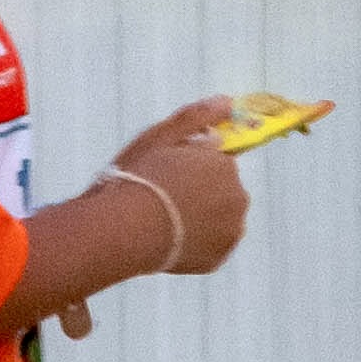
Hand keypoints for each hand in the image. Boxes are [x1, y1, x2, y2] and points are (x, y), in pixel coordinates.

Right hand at [112, 108, 248, 282]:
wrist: (123, 231)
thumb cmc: (137, 179)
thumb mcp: (160, 137)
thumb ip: (197, 118)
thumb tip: (226, 102)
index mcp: (225, 165)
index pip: (215, 160)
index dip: (190, 166)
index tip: (166, 174)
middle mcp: (237, 197)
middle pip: (221, 188)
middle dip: (201, 190)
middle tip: (163, 197)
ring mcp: (230, 231)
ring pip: (220, 216)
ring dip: (204, 216)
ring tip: (165, 220)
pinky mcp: (218, 258)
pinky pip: (212, 243)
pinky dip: (199, 241)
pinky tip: (171, 239)